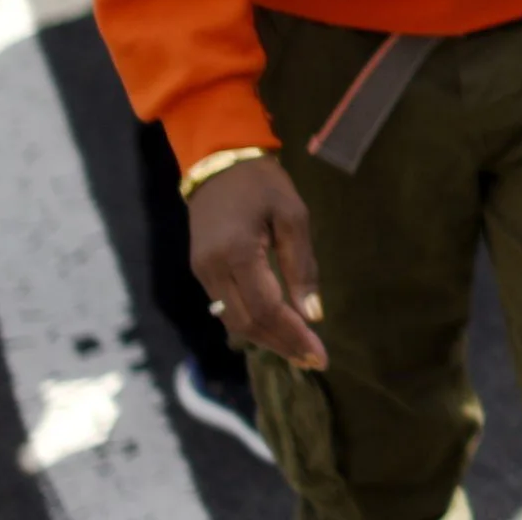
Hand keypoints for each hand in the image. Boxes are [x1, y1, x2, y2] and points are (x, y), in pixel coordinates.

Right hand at [185, 156, 326, 369]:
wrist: (218, 160)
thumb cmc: (262, 184)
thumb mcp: (293, 215)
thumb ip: (302, 266)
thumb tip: (313, 314)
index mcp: (237, 252)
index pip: (265, 309)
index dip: (293, 336)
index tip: (320, 356)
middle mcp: (213, 269)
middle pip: (246, 324)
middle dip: (282, 345)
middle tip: (313, 361)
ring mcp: (202, 272)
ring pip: (234, 322)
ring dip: (267, 339)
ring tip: (299, 352)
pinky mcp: (201, 271)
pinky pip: (226, 308)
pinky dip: (252, 323)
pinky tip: (276, 329)